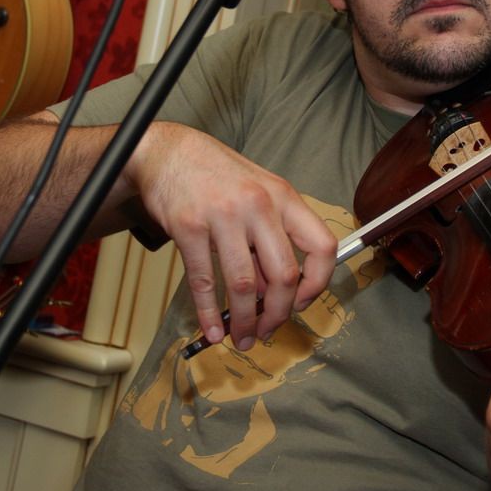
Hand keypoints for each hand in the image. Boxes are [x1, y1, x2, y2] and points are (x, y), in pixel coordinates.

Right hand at [128, 122, 337, 349]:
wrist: (168, 152)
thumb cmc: (216, 175)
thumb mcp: (257, 195)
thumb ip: (268, 240)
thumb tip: (270, 294)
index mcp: (284, 196)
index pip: (322, 246)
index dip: (317, 283)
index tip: (302, 302)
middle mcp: (258, 204)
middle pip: (284, 275)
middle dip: (278, 314)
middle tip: (269, 331)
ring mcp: (223, 216)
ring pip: (243, 285)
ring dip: (244, 321)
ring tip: (242, 338)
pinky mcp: (188, 227)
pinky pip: (204, 281)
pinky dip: (208, 313)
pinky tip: (212, 329)